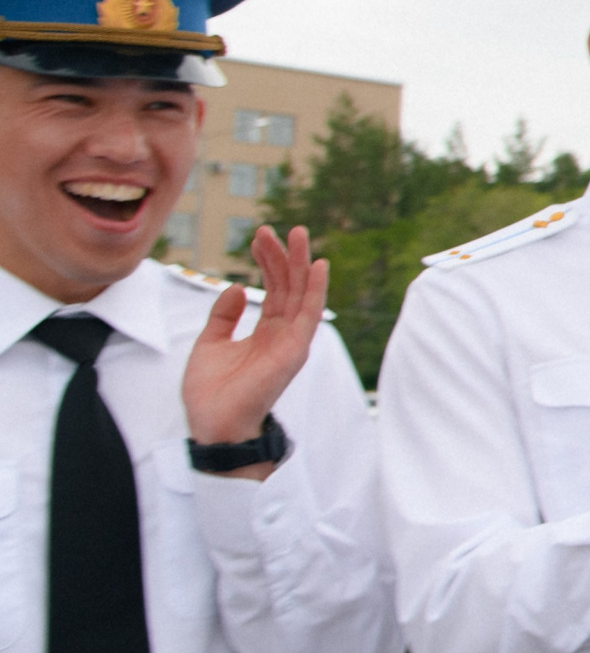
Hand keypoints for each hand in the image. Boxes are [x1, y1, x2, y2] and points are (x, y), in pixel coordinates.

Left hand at [183, 224, 329, 478]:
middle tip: (276, 228)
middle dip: (284, 255)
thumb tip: (234, 287)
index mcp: (265, 332)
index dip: (267, 261)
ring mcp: (291, 341)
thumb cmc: (211, 393)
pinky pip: (309, 314)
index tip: (258, 238)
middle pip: (289, 286)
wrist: (214, 425)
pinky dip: (315, 289)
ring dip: (302, 263)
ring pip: (301, 294)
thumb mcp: (209, 344)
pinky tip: (317, 266)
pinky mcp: (294, 350)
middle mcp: (283, 333)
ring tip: (298, 234)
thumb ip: (223, 316)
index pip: (273, 289)